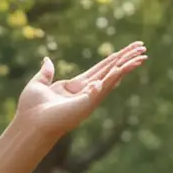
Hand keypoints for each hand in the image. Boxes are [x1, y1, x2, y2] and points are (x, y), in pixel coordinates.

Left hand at [12, 42, 145, 137]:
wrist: (29, 124)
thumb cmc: (30, 109)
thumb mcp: (38, 84)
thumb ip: (46, 72)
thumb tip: (47, 59)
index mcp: (76, 86)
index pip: (100, 68)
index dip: (114, 57)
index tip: (128, 49)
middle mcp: (86, 91)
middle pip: (111, 70)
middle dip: (126, 58)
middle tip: (143, 47)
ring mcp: (89, 98)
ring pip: (112, 78)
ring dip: (126, 67)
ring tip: (142, 57)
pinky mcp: (87, 103)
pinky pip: (102, 88)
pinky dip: (111, 78)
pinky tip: (122, 69)